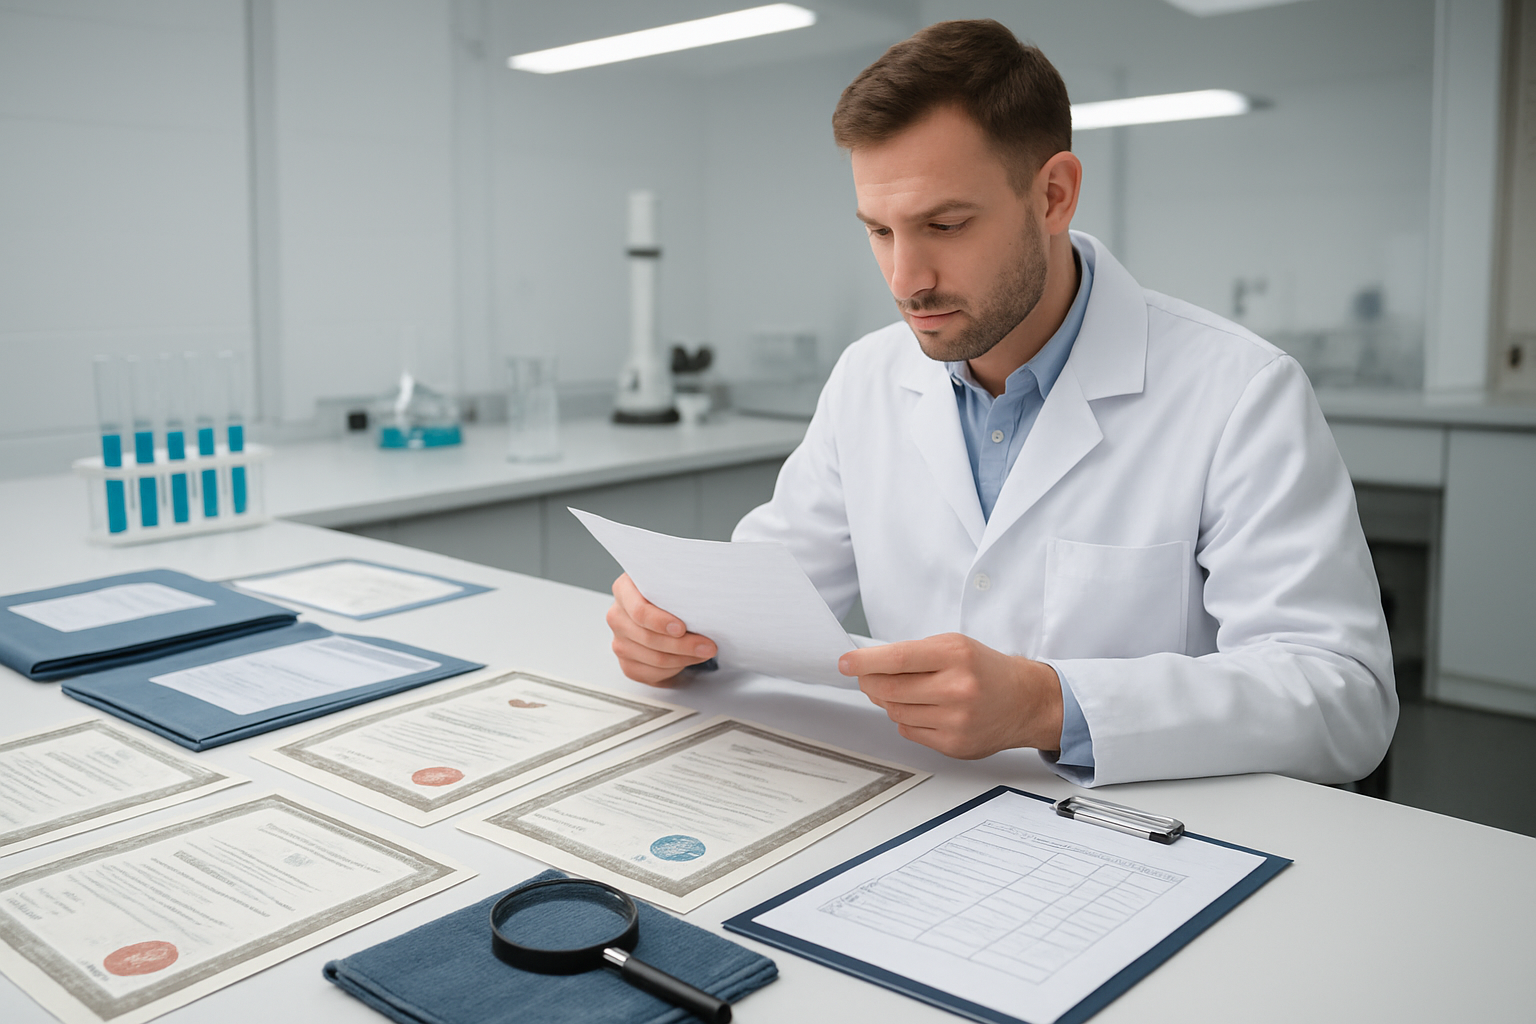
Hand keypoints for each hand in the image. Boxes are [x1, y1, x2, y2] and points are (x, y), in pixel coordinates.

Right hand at [605, 573, 717, 685]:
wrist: (665, 611)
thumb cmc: (669, 596)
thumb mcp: (672, 584)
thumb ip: (677, 588)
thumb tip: (702, 602)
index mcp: (624, 590)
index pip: (639, 611)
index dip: (660, 622)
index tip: (682, 628)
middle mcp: (617, 616)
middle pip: (649, 638)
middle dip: (683, 644)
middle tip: (707, 646)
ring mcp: (620, 641)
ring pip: (654, 658)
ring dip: (684, 658)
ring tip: (703, 652)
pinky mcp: (627, 663)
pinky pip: (652, 673)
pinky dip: (674, 669)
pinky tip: (686, 659)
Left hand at [839, 634, 1063, 758]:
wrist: (1026, 701)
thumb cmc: (986, 669)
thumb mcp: (955, 646)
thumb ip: (914, 653)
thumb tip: (869, 666)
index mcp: (956, 656)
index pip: (898, 658)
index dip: (865, 661)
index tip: (846, 663)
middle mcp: (958, 688)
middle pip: (890, 689)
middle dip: (869, 683)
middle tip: (865, 677)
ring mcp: (957, 720)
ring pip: (896, 712)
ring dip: (889, 701)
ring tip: (907, 691)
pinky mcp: (954, 745)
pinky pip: (909, 731)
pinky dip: (906, 719)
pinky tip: (923, 709)